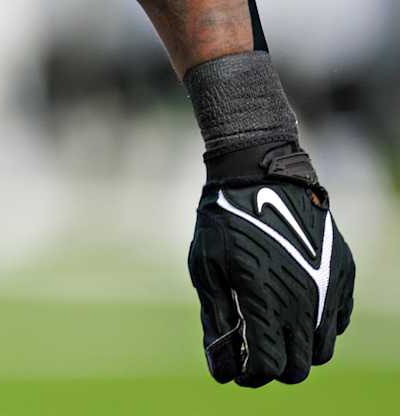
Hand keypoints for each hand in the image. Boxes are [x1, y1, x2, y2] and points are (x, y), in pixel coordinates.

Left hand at [189, 154, 354, 385]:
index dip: (248, 376)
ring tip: (272, 332)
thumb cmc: (225, 219)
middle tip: (253, 354)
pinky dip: (317, 325)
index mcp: (267, 302)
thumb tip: (220, 364)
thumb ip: (217, 318)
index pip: (267, 366)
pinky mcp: (344, 276)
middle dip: (274, 369)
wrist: (262, 173)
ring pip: (322, 349)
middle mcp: (305, 302)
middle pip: (299, 367)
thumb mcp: (206, 267)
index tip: (235, 371)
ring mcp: (330, 289)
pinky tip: (293, 307)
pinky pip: (337, 321)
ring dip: (297, 350)